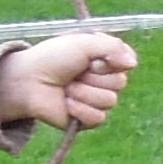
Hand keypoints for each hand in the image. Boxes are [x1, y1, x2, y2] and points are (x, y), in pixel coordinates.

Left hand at [0, 29, 137, 130]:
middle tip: (75, 73)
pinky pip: (98, 118)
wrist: (29, 80)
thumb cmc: (53, 58)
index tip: (92, 58)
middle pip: (120, 83)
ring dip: (84, 93)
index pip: (127, 62)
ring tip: (67, 88)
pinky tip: (66, 103)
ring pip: (110, 101)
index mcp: (104, 60)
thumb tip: (133, 63)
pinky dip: (80, 110)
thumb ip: (112, 47)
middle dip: (95, 78)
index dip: (111, 61)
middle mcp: (103, 81)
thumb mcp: (83, 43)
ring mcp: (95, 101)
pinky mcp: (86, 120)